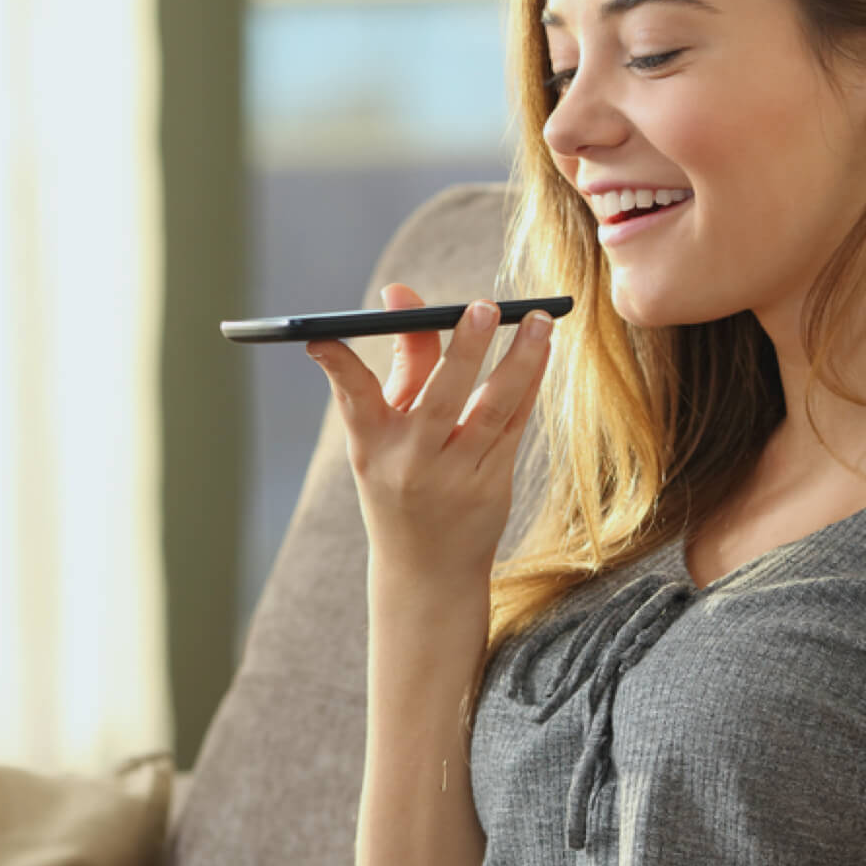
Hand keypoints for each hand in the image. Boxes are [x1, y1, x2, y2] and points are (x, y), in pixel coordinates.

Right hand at [306, 283, 552, 585]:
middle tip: (484, 306)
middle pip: (441, 398)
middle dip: (463, 350)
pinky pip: (515, 425)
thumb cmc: (400, 483)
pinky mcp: (493, 486)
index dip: (338, 364)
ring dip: (520, 361)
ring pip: (493, 409)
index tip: (323, 333)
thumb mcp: (385, 434)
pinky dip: (530, 384)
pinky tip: (542, 350)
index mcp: (372, 446)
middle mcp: (412, 462)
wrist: (426, 573)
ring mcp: (456, 478)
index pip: (352, 397)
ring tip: (540, 320)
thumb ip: (402, 362)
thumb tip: (402, 292)